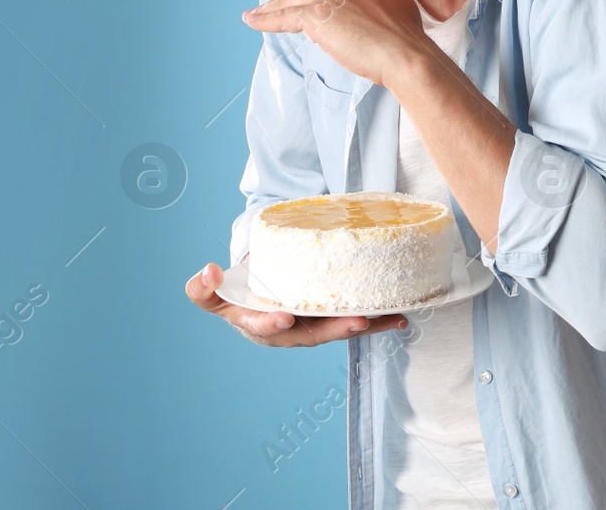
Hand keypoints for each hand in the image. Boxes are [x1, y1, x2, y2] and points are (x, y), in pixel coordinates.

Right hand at [185, 262, 408, 347]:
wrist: (261, 289)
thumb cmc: (240, 289)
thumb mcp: (216, 290)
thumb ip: (204, 287)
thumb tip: (208, 271)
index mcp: (255, 323)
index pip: (261, 326)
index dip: (270, 324)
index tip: (282, 317)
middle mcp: (286, 332)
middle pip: (309, 335)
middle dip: (333, 330)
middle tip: (355, 322)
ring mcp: (311, 328)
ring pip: (336, 330)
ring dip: (361, 326)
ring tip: (382, 319)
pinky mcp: (332, 321)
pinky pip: (356, 323)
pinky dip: (380, 322)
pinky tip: (401, 319)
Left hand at [242, 0, 425, 86]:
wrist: (405, 53)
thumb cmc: (406, 39)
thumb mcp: (396, 6)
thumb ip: (378, 0)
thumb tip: (362, 11)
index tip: (308, 3)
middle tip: (274, 5)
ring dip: (271, 7)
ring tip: (257, 13)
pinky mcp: (314, 13)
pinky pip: (283, 16)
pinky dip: (265, 19)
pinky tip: (252, 20)